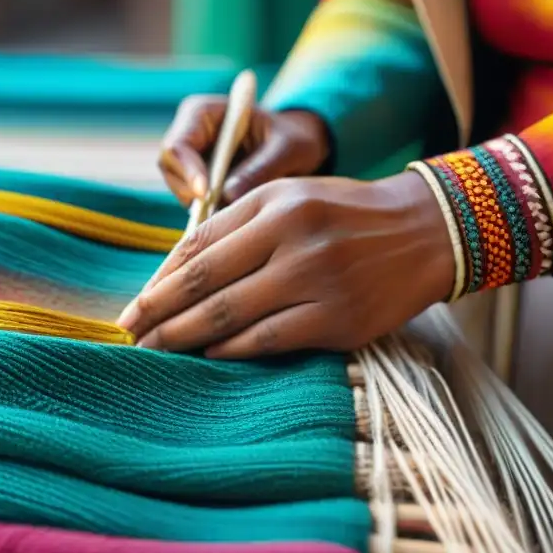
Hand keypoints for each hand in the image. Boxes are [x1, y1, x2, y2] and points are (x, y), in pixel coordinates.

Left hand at [117, 171, 454, 358]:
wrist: (425, 231)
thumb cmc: (342, 214)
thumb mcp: (287, 197)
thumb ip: (232, 227)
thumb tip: (173, 273)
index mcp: (274, 205)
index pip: (199, 246)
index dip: (159, 281)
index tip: (133, 306)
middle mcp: (293, 239)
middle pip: (205, 283)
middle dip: (158, 313)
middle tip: (127, 335)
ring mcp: (318, 281)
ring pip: (231, 316)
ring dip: (184, 337)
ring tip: (155, 352)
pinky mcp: (339, 320)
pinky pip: (269, 340)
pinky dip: (231, 350)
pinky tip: (207, 355)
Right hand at [158, 95, 329, 206]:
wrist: (296, 148)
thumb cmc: (294, 137)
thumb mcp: (288, 147)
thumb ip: (261, 167)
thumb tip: (227, 195)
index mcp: (203, 113)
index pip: (179, 143)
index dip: (188, 170)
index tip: (207, 194)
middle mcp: (190, 135)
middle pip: (170, 168)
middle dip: (190, 192)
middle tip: (219, 212)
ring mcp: (191, 161)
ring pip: (179, 189)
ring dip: (201, 206)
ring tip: (236, 212)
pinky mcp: (198, 184)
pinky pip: (193, 204)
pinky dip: (208, 214)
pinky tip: (234, 217)